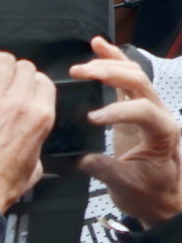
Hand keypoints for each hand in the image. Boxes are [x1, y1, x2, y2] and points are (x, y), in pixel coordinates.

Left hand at [0, 13, 54, 212]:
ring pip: (2, 59)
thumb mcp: (33, 167)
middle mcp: (21, 101)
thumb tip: (31, 146)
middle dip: (11, 72)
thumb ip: (36, 147)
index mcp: (41, 116)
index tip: (17, 91)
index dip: (29, 84)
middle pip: (22, 67)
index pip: (42, 81)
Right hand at [70, 37, 181, 228]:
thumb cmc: (149, 192)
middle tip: (80, 73)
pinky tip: (98, 46)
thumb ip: (104, 169)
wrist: (161, 196)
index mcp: (163, 133)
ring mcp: (149, 109)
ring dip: (109, 65)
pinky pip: (127, 79)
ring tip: (82, 65)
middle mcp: (160, 115)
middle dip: (109, 74)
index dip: (117, 111)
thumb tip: (81, 158)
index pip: (143, 110)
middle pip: (139, 82)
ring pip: (134, 75)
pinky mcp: (135, 108)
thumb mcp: (126, 186)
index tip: (91, 120)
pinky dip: (113, 60)